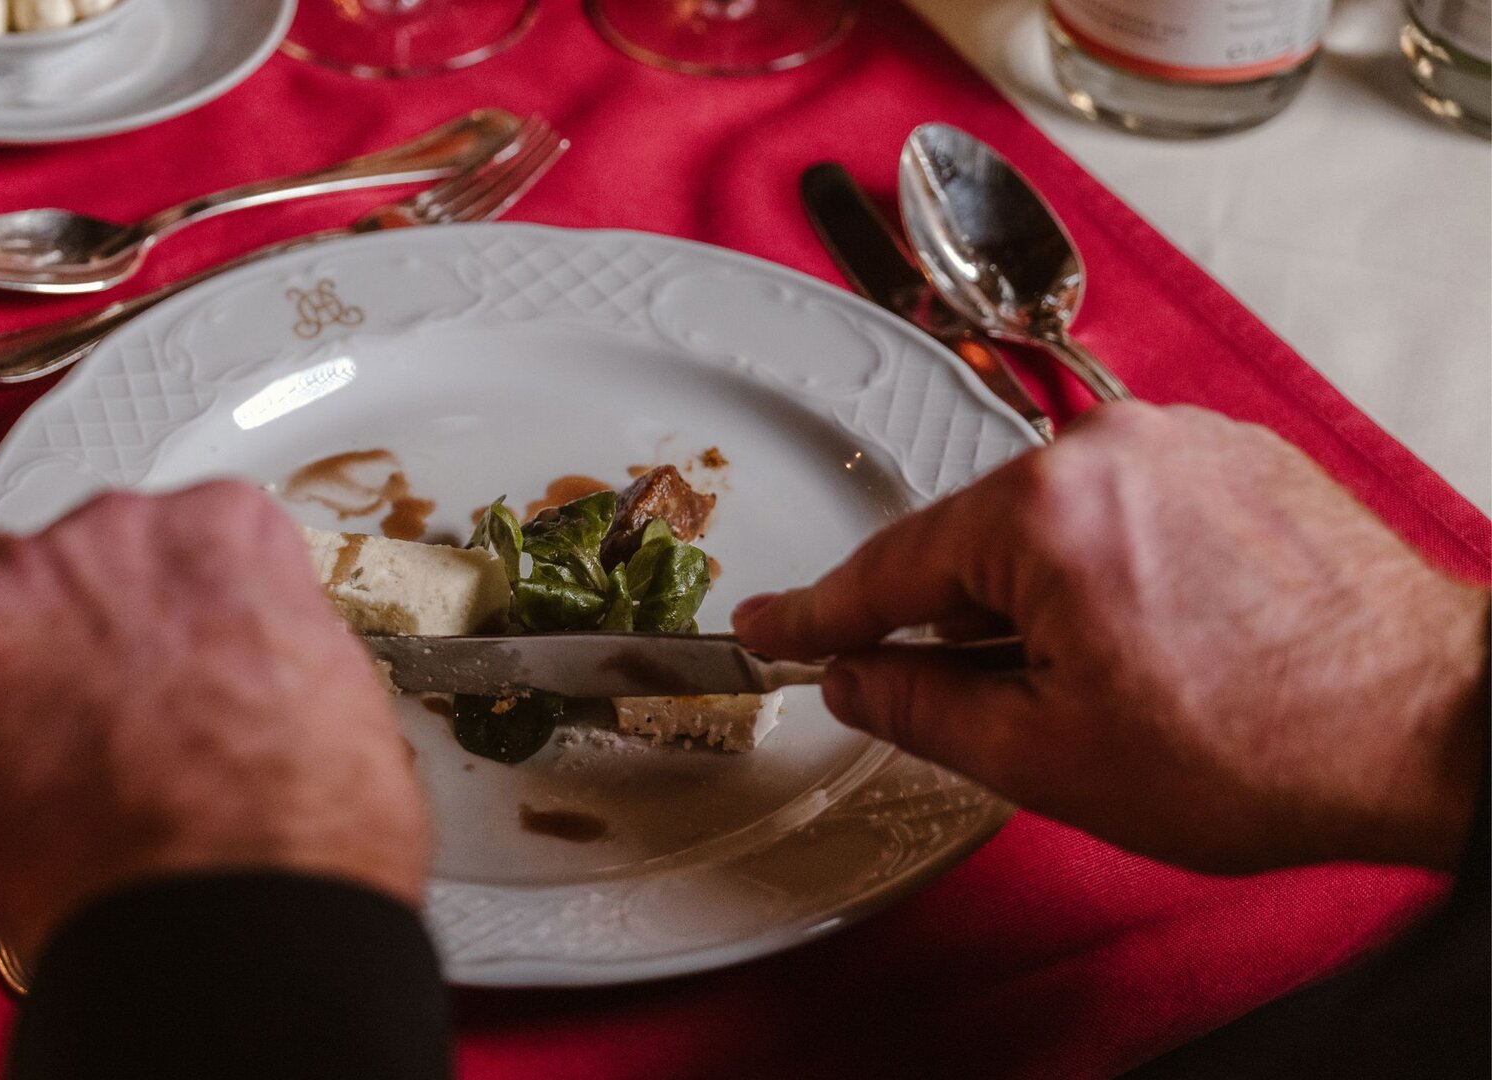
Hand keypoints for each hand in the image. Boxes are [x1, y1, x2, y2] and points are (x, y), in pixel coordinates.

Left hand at [0, 481, 426, 959]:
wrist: (227, 915)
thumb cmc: (297, 831)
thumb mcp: (334, 696)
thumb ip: (260, 643)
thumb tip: (234, 668)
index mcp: (226, 527)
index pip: (180, 541)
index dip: (175, 615)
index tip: (173, 661)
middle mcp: (121, 527)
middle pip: (81, 559)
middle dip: (90, 628)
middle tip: (111, 717)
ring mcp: (27, 580)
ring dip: (12, 655)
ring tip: (48, 751)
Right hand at [735, 403, 1487, 872]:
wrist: (1437, 728)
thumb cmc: (1265, 746)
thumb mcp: (1048, 758)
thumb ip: (920, 709)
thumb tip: (856, 679)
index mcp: (1042, 514)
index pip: (888, 568)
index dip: (816, 615)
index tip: (768, 627)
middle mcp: (1106, 449)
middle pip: (974, 538)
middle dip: (968, 622)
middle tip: (1013, 705)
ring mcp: (1179, 441)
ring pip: (1052, 520)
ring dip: (1048, 595)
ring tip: (1122, 682)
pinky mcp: (1236, 454)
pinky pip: (1127, 502)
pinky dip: (1113, 565)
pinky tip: (1163, 638)